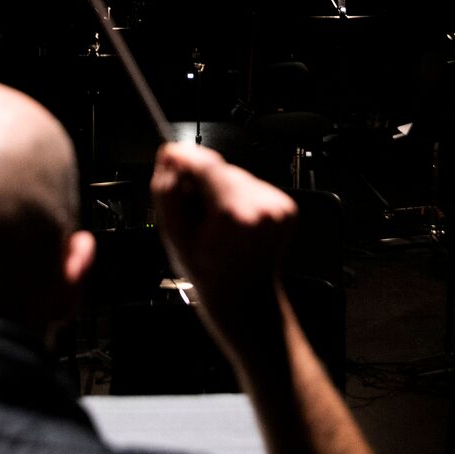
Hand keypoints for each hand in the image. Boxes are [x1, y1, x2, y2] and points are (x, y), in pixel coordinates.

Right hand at [151, 143, 296, 356]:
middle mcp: (261, 207)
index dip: (184, 159)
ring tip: (217, 224)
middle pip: (220, 169)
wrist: (246, 298)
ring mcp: (277, 207)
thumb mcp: (174, 235)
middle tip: (194, 213)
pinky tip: (235, 224)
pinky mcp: (286, 206)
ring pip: (236, 176)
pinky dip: (239, 199)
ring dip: (221, 191)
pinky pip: (252, 187)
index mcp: (233, 215)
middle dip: (202, 183)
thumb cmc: (209, 273)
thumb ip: (168, 190)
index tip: (171, 160)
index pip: (205, 163)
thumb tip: (170, 155)